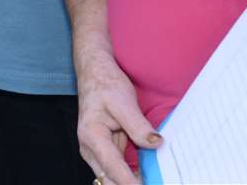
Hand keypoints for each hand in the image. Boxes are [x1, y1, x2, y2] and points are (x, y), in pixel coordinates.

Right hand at [75, 48, 158, 184]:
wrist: (95, 74)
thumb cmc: (105, 84)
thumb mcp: (123, 101)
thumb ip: (138, 125)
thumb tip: (155, 143)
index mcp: (92, 136)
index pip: (112, 167)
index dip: (129, 182)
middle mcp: (91, 148)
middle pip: (109, 179)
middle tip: (152, 183)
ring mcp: (97, 151)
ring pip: (113, 178)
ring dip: (130, 182)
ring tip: (151, 181)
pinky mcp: (106, 151)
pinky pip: (118, 170)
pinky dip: (131, 176)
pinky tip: (146, 177)